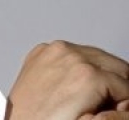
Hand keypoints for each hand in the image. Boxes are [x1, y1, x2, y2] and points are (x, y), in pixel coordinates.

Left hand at [7, 40, 128, 119]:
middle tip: (106, 104)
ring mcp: (55, 49)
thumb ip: (116, 113)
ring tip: (89, 95)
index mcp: (86, 75)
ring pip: (95, 55)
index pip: (126, 84)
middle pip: (114, 64)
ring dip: (99, 72)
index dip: (123, 103)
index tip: (115, 111)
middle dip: (116, 84)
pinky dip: (77, 64)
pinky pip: (72, 52)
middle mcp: (70, 55)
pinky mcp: (43, 50)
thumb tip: (125, 103)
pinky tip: (71, 84)